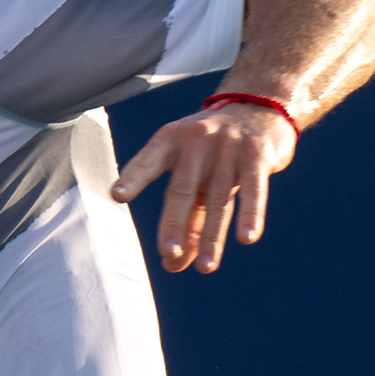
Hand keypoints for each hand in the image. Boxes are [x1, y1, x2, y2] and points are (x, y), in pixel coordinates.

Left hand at [109, 98, 297, 273]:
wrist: (257, 109)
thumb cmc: (212, 149)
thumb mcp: (193, 170)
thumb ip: (185, 212)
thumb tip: (173, 263)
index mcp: (171, 139)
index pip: (148, 161)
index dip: (133, 178)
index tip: (117, 195)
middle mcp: (196, 139)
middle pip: (183, 189)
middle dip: (175, 223)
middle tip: (169, 253)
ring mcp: (228, 145)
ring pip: (218, 198)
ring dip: (212, 235)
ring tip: (205, 266)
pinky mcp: (256, 153)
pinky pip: (253, 189)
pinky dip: (251, 214)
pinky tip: (247, 237)